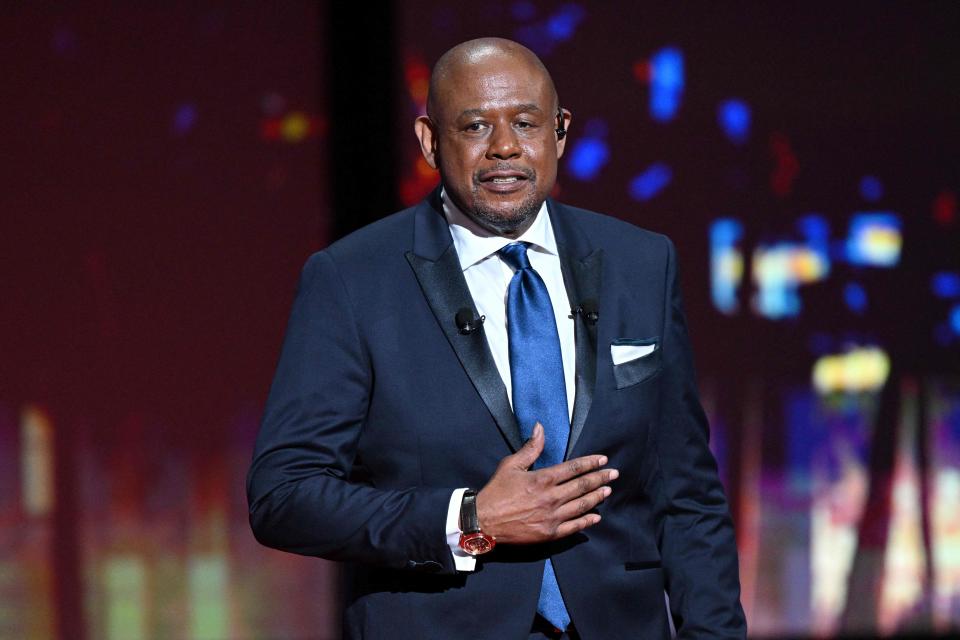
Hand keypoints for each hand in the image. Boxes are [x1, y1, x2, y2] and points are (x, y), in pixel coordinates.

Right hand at [475, 423, 617, 543]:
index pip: (574, 468)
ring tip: (607, 490)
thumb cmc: (496, 491)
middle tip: (613, 474)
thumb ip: (531, 448)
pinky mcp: (549, 533)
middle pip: (582, 486)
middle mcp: (551, 498)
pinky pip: (573, 526)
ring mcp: (552, 517)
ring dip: (596, 497)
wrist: (484, 521)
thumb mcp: (511, 465)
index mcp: (543, 479)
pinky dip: (586, 521)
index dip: (590, 463)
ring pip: (581, 505)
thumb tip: (540, 427)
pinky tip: (596, 516)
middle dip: (600, 478)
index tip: (603, 460)